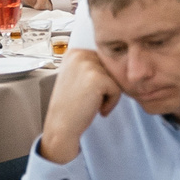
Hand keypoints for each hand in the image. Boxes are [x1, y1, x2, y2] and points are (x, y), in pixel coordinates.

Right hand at [39, 47, 122, 164]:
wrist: (61, 127)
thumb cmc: (71, 105)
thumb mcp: (77, 77)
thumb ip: (92, 65)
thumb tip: (118, 56)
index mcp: (74, 52)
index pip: (104, 60)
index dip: (100, 80)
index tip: (85, 91)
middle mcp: (79, 54)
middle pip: (111, 67)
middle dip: (105, 86)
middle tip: (87, 99)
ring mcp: (88, 65)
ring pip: (116, 77)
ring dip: (108, 94)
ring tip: (90, 103)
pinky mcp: (97, 78)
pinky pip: (117, 89)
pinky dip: (111, 102)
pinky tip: (95, 108)